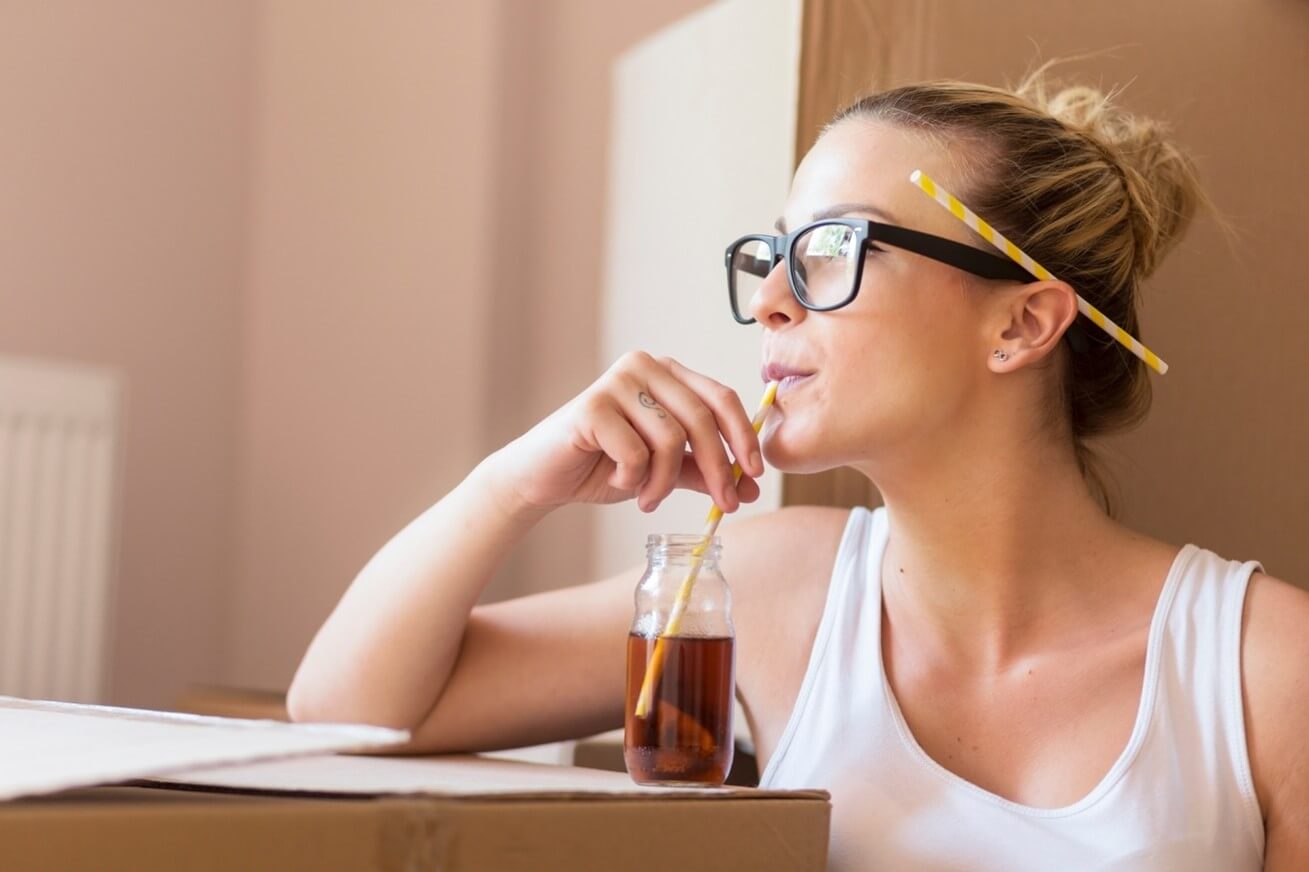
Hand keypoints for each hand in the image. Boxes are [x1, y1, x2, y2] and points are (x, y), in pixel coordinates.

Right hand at [489, 352, 763, 513]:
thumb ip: (703, 471)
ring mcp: (616, 382)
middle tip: (725, 506)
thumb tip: (751, 487)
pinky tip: (616, 481)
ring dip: (664, 482)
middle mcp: (644, 366)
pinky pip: (636, 452)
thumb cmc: (603, 465)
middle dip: (719, 469)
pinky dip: (632, 479)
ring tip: (648, 499)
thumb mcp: (663, 469)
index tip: (755, 475)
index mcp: (667, 372)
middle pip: (702, 418)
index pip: (721, 396)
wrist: (544, 478)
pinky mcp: (592, 406)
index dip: (743, 437)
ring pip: (671, 439)